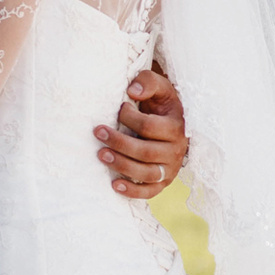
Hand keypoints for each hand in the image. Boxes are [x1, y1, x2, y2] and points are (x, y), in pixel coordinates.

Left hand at [96, 72, 188, 197]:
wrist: (174, 122)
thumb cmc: (162, 104)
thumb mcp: (160, 87)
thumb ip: (148, 82)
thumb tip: (132, 91)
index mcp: (177, 126)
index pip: (150, 127)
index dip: (130, 118)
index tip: (119, 109)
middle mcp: (176, 150)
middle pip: (146, 152)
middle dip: (119, 143)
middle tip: (98, 132)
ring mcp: (170, 168)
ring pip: (146, 173)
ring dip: (121, 165)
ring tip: (101, 154)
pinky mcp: (163, 182)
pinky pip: (149, 192)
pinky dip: (132, 191)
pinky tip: (114, 184)